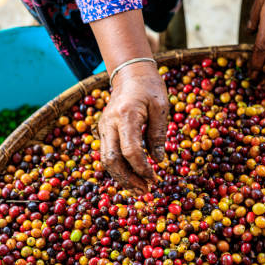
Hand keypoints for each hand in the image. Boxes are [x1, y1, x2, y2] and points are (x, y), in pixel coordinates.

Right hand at [98, 62, 167, 193]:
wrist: (130, 73)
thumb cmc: (149, 88)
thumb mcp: (161, 108)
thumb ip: (158, 135)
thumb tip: (158, 162)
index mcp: (125, 115)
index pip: (130, 150)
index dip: (142, 168)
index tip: (155, 178)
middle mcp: (109, 123)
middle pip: (111, 159)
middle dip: (128, 179)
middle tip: (145, 191)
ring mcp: (103, 127)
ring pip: (106, 160)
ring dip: (122, 178)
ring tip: (139, 190)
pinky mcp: (104, 131)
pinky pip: (107, 155)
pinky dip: (119, 169)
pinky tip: (132, 179)